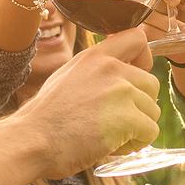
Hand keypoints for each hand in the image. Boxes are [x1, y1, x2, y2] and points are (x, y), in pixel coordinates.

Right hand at [17, 30, 160, 168]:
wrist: (31, 140)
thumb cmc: (45, 118)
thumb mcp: (67, 77)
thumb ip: (94, 71)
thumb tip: (117, 74)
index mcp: (95, 56)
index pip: (137, 38)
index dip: (144, 59)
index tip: (134, 77)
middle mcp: (111, 68)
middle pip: (151, 84)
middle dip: (140, 106)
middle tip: (116, 122)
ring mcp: (120, 92)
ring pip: (153, 110)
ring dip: (137, 128)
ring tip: (110, 136)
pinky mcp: (128, 118)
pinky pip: (150, 132)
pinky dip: (136, 144)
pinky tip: (113, 146)